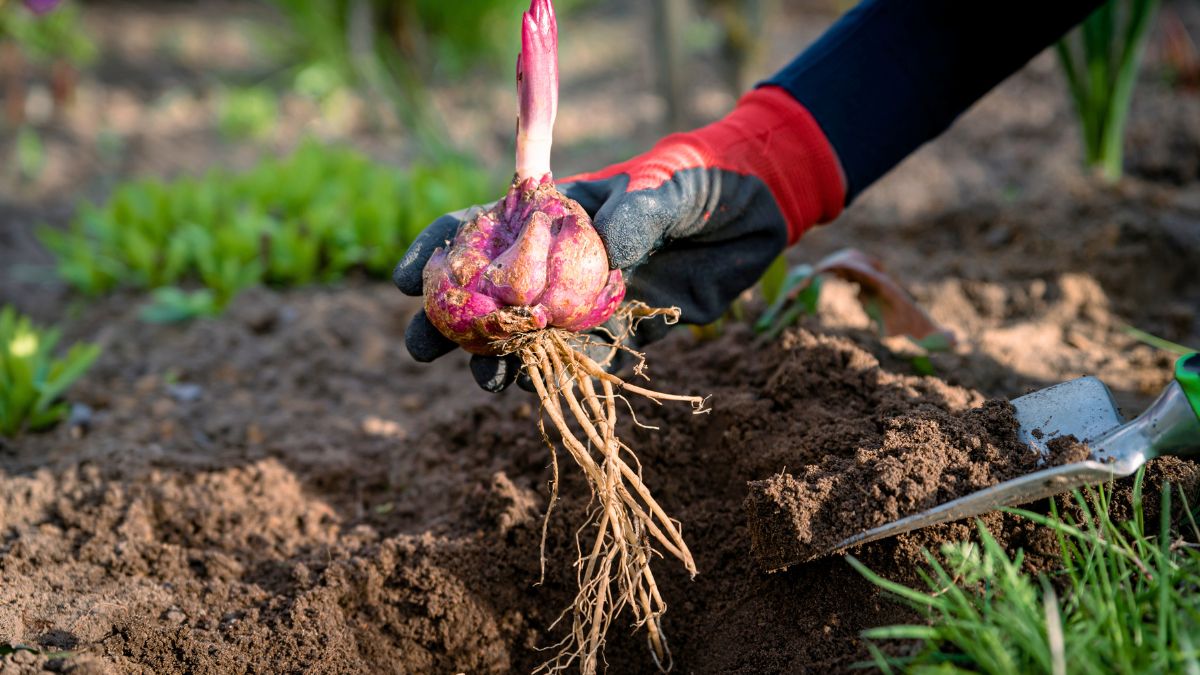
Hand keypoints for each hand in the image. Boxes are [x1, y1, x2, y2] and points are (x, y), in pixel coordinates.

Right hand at [394, 86, 844, 390]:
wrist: (756, 209)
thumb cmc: (701, 179)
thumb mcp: (668, 186)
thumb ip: (637, 214)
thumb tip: (611, 254)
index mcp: (554, 213)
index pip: (480, 228)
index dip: (437, 252)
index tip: (406, 282)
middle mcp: (560, 260)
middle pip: (491, 293)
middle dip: (451, 321)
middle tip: (422, 349)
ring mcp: (589, 299)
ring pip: (532, 336)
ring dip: (503, 361)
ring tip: (488, 383)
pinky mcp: (628, 329)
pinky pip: (590, 360)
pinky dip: (567, 377)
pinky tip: (544, 394)